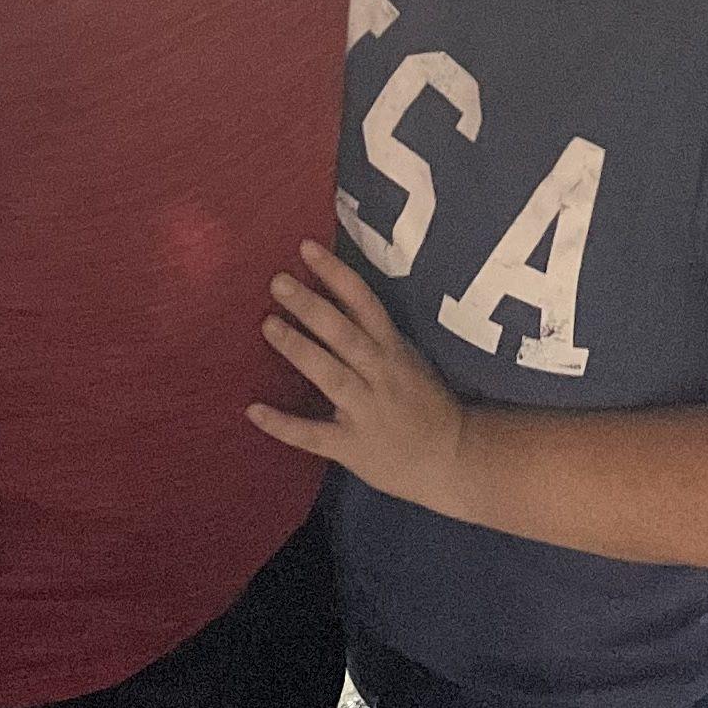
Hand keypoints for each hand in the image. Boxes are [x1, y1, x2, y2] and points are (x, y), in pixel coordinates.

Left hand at [249, 237, 471, 512]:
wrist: (453, 459)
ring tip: (268, 325)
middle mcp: (380, 374)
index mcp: (393, 349)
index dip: (337, 274)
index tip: (306, 248)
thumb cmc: (426, 403)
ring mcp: (366, 410)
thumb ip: (373, 332)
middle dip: (311, 306)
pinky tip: (253, 410)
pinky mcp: (352, 446)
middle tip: (277, 282)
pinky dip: (283, 424)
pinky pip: (313, 434)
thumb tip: (333, 293)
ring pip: (331, 375)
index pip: (364, 303)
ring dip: (299, 349)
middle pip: (344, 334)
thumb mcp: (407, 359)